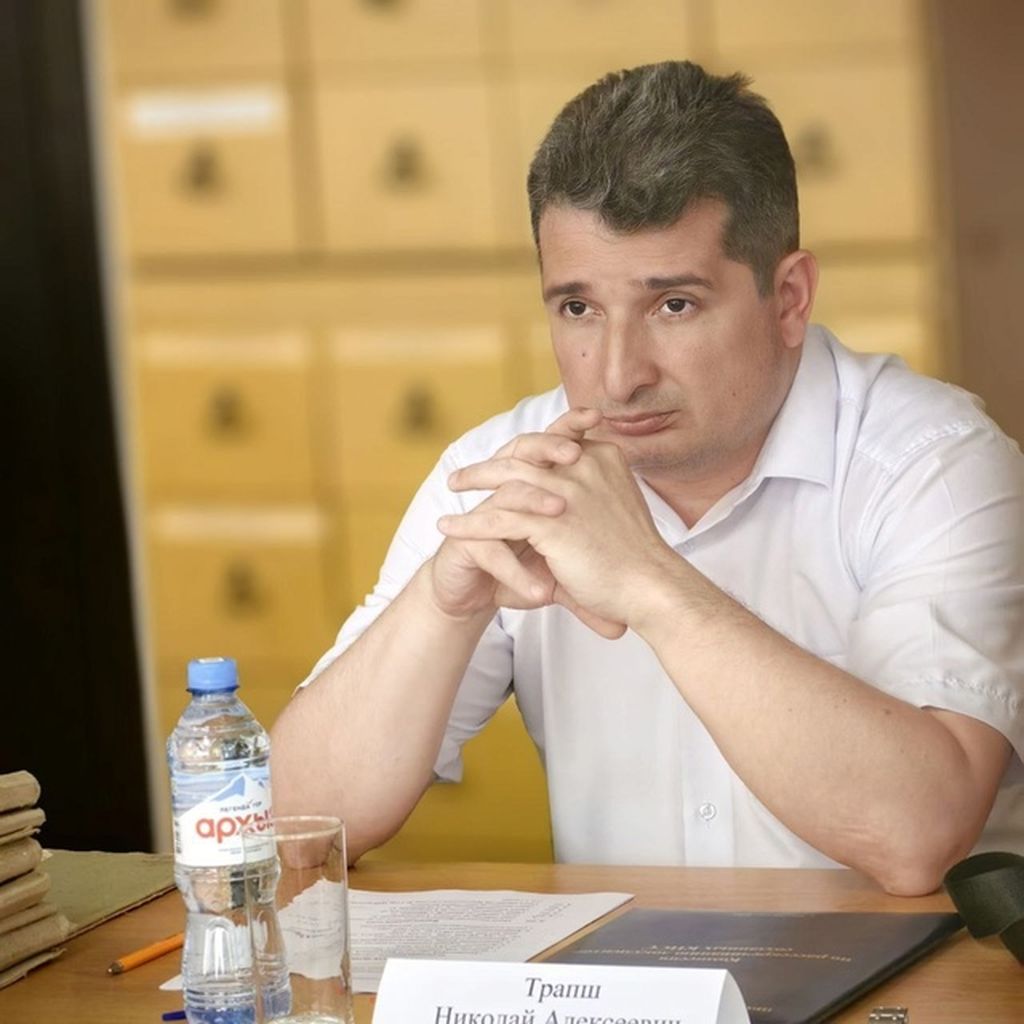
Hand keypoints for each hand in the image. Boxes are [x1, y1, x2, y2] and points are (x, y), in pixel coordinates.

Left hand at [439, 410, 677, 631]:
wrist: (651, 586)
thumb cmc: (637, 556)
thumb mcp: (618, 505)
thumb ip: (596, 488)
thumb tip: (576, 489)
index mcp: (602, 457)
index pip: (553, 441)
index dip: (523, 449)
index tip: (502, 458)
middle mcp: (585, 465)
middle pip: (525, 451)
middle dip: (490, 460)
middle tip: (464, 473)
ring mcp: (567, 492)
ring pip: (505, 478)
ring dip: (473, 482)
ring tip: (452, 490)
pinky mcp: (551, 524)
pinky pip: (497, 519)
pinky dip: (469, 522)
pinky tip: (449, 528)